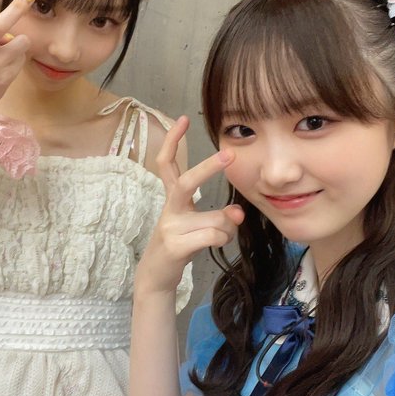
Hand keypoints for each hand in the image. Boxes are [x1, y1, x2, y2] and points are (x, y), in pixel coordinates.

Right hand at [136, 116, 244, 294]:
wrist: (156, 276)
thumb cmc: (182, 244)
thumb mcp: (200, 226)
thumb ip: (220, 216)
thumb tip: (237, 212)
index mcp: (172, 198)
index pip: (167, 163)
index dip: (173, 141)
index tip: (182, 119)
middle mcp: (168, 208)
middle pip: (186, 182)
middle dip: (208, 168)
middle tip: (229, 154)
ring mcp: (169, 227)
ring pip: (215, 218)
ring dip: (227, 228)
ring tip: (220, 236)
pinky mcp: (174, 246)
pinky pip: (212, 236)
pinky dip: (222, 239)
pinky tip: (216, 243)